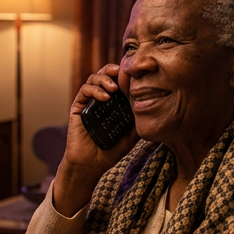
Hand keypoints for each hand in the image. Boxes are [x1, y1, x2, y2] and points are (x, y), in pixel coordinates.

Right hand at [55, 63, 140, 213]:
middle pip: (105, 75)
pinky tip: (105, 97)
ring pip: (93, 79)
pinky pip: (83, 92)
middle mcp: (101, 99)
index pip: (119, 81)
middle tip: (122, 73)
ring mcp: (89, 102)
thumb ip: (139, 121)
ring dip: (104, 78)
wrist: (91, 164)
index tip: (136, 74)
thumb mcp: (131, 135)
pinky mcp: (77, 108)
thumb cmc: (111, 150)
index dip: (126, 74)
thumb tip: (155, 108)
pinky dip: (94, 90)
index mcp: (115, 103)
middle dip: (113, 70)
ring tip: (114, 88)